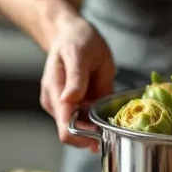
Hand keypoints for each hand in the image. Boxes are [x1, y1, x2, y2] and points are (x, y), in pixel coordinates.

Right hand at [40, 16, 115, 149]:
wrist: (72, 34)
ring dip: (98, 127)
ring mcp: (64, 106)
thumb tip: (68, 100)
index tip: (106, 134)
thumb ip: (76, 77)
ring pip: (83, 129)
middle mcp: (57, 104)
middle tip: (115, 123)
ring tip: (113, 113)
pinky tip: (107, 108)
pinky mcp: (73, 106)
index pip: (65, 130)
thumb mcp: (80, 53)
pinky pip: (87, 119)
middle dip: (95, 134)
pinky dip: (98, 119)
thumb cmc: (77, 40)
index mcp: (56, 93)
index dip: (85, 138)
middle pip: (75, 135)